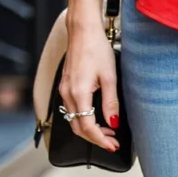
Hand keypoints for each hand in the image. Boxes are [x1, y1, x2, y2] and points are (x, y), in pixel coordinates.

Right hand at [59, 15, 120, 152]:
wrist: (82, 30)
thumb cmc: (96, 48)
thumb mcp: (109, 77)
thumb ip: (110, 102)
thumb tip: (113, 122)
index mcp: (79, 93)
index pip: (87, 127)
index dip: (100, 139)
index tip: (112, 145)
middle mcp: (67, 94)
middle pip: (77, 127)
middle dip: (95, 138)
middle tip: (112, 141)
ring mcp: (64, 90)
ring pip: (73, 119)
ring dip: (89, 129)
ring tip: (108, 131)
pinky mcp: (66, 86)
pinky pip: (71, 109)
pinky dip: (83, 118)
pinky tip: (96, 116)